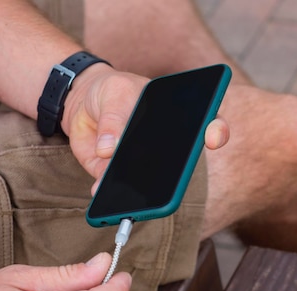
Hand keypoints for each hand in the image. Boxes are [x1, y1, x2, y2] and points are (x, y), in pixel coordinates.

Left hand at [61, 64, 229, 192]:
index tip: (211, 138)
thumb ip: (114, 119)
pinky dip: (108, 192)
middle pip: (181, 163)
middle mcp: (168, 145)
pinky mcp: (119, 175)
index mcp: (178, 116)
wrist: (82, 102)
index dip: (215, 132)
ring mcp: (144, 163)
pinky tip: (100, 191)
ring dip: (141, 190)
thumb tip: (109, 150)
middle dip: (175, 174)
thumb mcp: (115, 92)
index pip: (208, 125)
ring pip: (150, 183)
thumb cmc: (111, 90)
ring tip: (131, 193)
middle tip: (167, 178)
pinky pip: (117, 188)